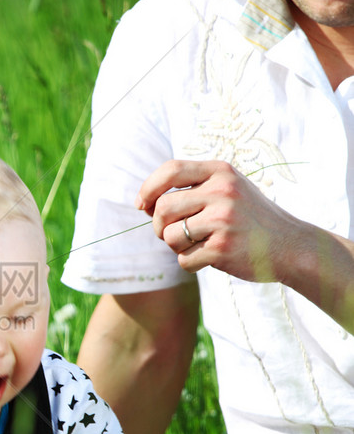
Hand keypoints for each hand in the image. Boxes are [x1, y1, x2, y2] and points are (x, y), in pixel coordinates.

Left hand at [135, 159, 302, 282]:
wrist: (291, 246)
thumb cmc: (250, 219)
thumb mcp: (229, 189)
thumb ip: (194, 187)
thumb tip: (145, 202)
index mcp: (221, 172)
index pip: (171, 170)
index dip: (149, 188)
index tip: (142, 205)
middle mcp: (222, 191)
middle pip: (163, 208)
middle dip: (158, 226)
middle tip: (170, 234)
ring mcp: (223, 220)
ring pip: (169, 236)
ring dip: (176, 247)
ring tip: (198, 245)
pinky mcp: (223, 248)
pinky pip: (184, 259)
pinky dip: (191, 263)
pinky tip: (210, 258)